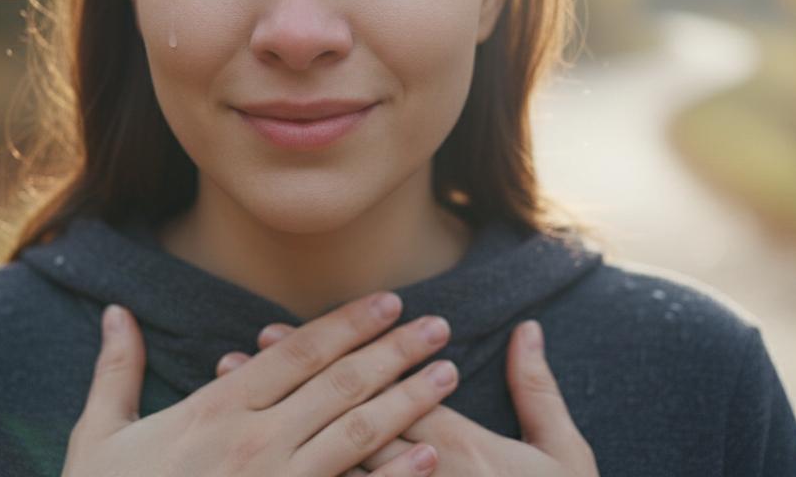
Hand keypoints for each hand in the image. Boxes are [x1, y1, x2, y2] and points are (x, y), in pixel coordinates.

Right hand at [62, 291, 457, 475]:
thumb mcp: (100, 437)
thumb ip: (117, 369)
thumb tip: (116, 311)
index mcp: (213, 410)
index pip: (295, 353)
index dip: (346, 324)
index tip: (388, 302)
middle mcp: (252, 442)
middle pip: (339, 384)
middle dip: (395, 351)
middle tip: (440, 325)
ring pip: (355, 433)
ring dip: (408, 401)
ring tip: (447, 375)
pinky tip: (429, 457)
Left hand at [216, 319, 599, 475]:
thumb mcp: (562, 456)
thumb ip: (539, 393)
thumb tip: (529, 331)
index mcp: (462, 450)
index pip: (384, 391)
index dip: (334, 357)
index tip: (282, 331)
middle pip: (346, 421)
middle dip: (292, 385)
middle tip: (242, 351)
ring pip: (334, 465)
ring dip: (281, 431)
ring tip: (233, 398)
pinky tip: (270, 465)